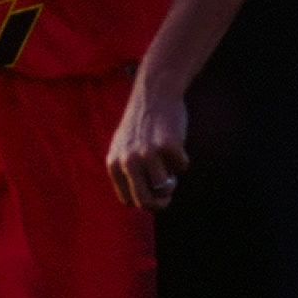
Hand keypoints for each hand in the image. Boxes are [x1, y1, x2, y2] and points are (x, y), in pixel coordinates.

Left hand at [105, 76, 189, 211]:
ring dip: (173, 179)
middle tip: (167, 199)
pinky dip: (183, 159)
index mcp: (114, 163)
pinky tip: (176, 143)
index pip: (128, 200)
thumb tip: (142, 202)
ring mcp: (148, 154)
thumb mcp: (123, 147)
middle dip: (159, 204)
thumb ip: (126, 172)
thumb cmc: (141, 123)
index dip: (143, 200)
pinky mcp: (168, 146)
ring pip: (166, 187)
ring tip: (169, 162)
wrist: (154, 93)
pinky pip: (182, 167)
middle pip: (145, 201)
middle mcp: (128, 161)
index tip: (152, 194)